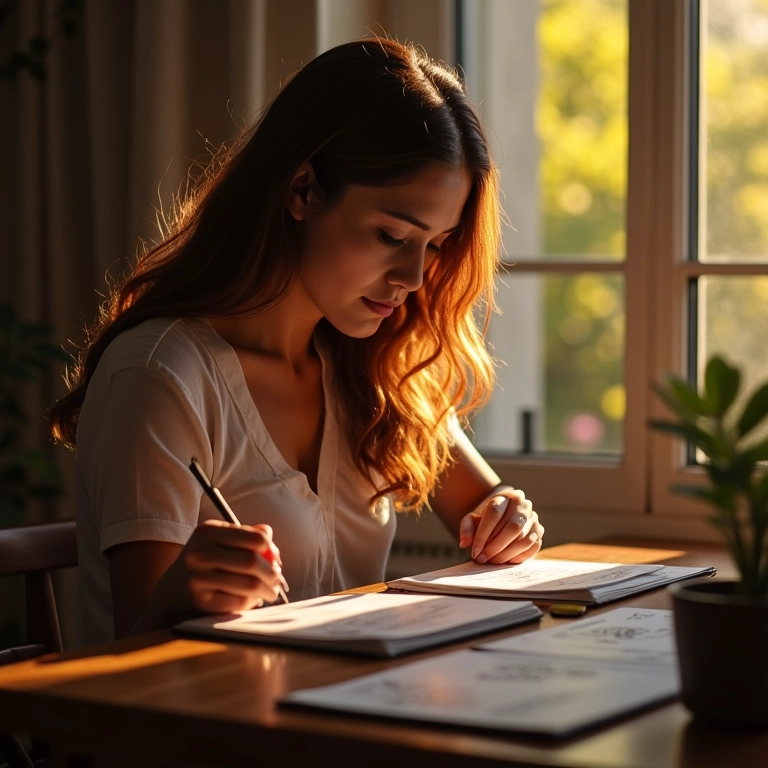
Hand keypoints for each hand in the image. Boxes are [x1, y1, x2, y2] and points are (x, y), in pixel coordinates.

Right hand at [168, 519, 284, 613]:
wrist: (174, 589)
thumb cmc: (207, 560)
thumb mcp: (220, 539)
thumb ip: (247, 534)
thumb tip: (269, 539)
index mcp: (207, 531)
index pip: (254, 537)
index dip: (270, 548)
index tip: (274, 556)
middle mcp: (199, 553)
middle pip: (251, 562)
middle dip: (272, 573)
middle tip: (278, 579)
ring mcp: (197, 578)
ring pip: (249, 585)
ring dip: (267, 590)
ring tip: (271, 591)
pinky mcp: (201, 602)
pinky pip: (239, 602)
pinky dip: (252, 601)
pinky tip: (253, 599)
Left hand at [458, 489, 542, 564]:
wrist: (502, 515)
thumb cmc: (485, 518)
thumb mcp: (472, 519)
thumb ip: (467, 528)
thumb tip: (464, 542)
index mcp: (505, 496)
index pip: (494, 513)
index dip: (483, 534)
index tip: (474, 551)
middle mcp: (523, 505)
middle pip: (512, 527)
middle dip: (495, 547)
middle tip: (483, 559)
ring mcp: (534, 518)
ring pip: (524, 539)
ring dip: (507, 554)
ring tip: (492, 561)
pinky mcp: (539, 531)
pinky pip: (533, 547)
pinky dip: (519, 556)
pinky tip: (505, 561)